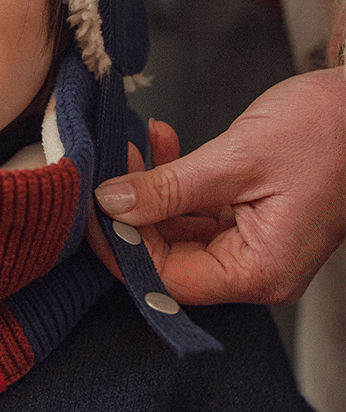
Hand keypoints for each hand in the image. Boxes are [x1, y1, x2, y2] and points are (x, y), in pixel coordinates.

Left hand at [93, 69, 345, 305]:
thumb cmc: (328, 132)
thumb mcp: (237, 159)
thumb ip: (168, 187)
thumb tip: (110, 204)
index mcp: (259, 271)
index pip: (168, 279)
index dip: (122, 247)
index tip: (90, 208)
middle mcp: (255, 267)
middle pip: (167, 258)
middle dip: (130, 214)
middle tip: (107, 169)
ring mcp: (251, 241)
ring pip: (175, 229)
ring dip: (148, 189)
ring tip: (131, 147)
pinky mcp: (248, 215)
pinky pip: (194, 207)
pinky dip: (172, 177)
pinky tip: (161, 141)